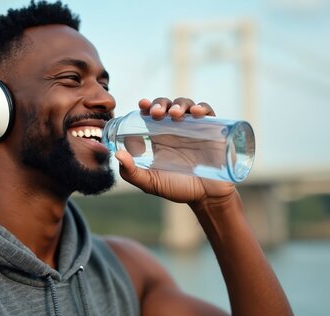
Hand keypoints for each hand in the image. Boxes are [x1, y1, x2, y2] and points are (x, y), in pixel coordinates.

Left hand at [115, 97, 236, 204]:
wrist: (206, 198)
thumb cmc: (178, 189)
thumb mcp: (150, 182)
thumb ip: (131, 172)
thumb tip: (117, 154)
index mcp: (159, 137)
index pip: (150, 115)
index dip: (146, 106)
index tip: (141, 105)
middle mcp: (176, 129)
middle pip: (167, 105)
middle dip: (160, 103)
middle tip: (156, 112)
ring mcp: (194, 128)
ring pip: (185, 105)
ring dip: (178, 104)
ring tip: (174, 114)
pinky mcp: (212, 131)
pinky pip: (207, 112)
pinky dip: (201, 108)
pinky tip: (195, 113)